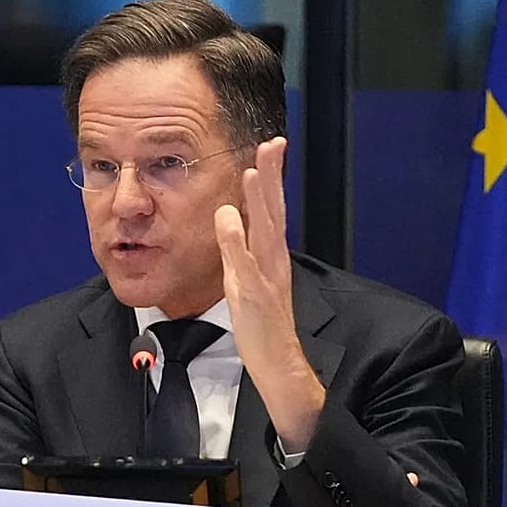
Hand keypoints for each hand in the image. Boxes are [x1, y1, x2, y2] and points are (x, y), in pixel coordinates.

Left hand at [216, 137, 324, 447]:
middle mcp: (274, 260)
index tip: (270, 147)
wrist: (277, 362)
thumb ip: (239, 246)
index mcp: (273, 255)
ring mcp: (265, 277)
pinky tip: (228, 216)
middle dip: (272, 176)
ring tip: (253, 171)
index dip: (272, 177)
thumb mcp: (247, 278)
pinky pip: (243, 264)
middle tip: (272, 144)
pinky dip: (236, 239)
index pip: (273, 208)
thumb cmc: (262, 324)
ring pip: (264, 231)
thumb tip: (230, 213)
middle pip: (275, 211)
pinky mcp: (252, 295)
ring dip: (260, 200)